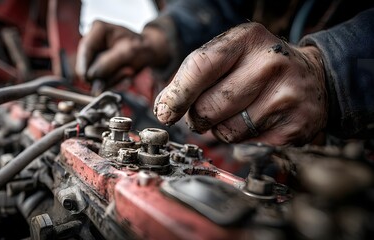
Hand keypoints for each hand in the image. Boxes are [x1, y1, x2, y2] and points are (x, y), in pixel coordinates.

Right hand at [76, 20, 168, 87]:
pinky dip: (113, 81)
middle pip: (86, 65)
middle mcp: (93, 42)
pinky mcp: (98, 68)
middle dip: (104, 74)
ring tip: (128, 71)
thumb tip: (90, 76)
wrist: (148, 52)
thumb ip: (108, 63)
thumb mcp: (129, 52)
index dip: (83, 65)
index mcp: (98, 29)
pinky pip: (100, 81)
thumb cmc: (141, 46)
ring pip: (93, 76)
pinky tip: (125, 74)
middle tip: (126, 72)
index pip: (85, 49)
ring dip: (111, 79)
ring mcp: (94, 56)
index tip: (87, 79)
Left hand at [153, 23, 326, 145]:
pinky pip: (245, 147)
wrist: (314, 78)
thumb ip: (194, 75)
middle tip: (211, 109)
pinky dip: (240, 142)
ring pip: (225, 132)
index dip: (177, 95)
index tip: (165, 112)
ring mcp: (285, 97)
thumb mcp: (230, 55)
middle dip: (199, 116)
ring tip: (239, 113)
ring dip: (221, 130)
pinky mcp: (293, 128)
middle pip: (207, 107)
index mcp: (247, 39)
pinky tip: (255, 124)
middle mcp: (269, 64)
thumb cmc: (260, 67)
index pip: (199, 68)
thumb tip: (164, 107)